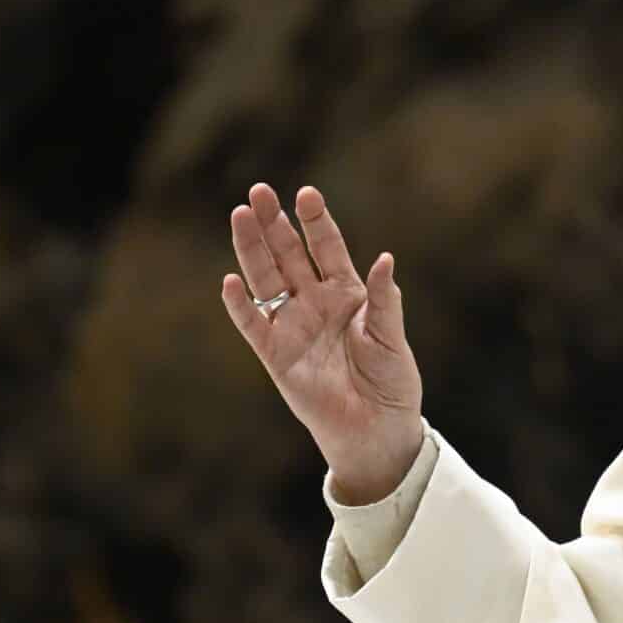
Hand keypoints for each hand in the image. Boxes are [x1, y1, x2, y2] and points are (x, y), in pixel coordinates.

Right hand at [222, 184, 422, 502]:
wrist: (377, 431)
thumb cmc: (391, 384)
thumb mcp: (392, 338)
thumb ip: (384, 300)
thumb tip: (384, 259)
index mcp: (347, 294)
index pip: (327, 248)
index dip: (316, 222)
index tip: (306, 194)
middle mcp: (315, 304)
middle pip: (289, 255)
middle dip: (274, 224)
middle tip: (258, 192)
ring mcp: (293, 328)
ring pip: (266, 280)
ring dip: (252, 250)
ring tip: (239, 216)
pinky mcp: (276, 357)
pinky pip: (253, 326)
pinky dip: (240, 306)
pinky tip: (230, 282)